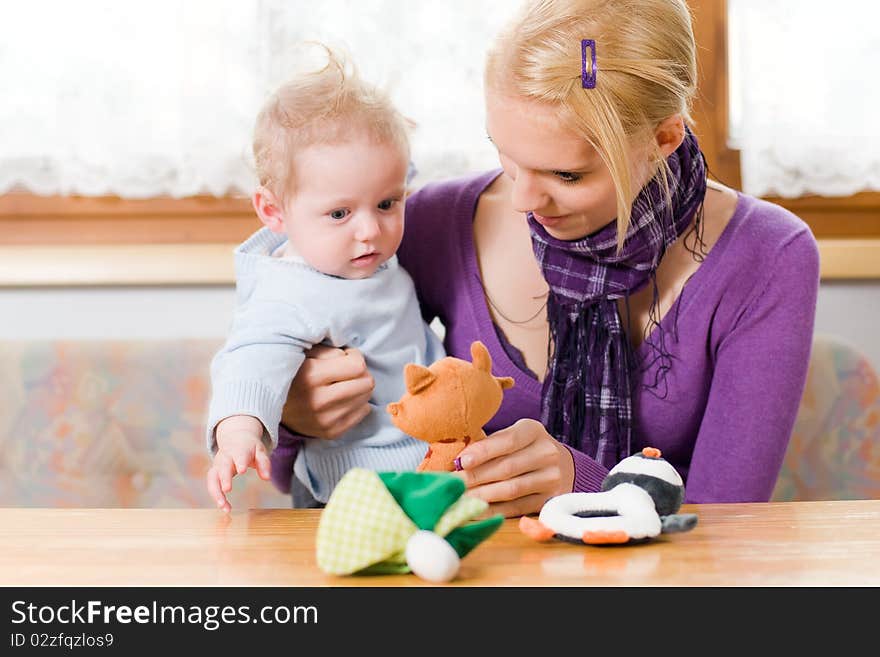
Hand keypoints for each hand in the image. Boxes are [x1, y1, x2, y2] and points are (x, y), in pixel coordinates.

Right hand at [206, 416, 270, 512]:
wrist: (235, 437)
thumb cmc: (249, 447)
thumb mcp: (260, 451)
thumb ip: (264, 463)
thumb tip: (267, 478)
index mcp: (239, 450)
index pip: (239, 455)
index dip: (240, 462)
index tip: (242, 471)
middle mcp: (225, 457)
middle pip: (223, 467)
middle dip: (224, 478)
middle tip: (227, 490)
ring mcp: (218, 465)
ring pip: (213, 478)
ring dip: (216, 492)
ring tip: (223, 507)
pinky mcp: (214, 472)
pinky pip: (212, 485)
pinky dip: (216, 496)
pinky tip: (224, 507)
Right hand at [281, 345, 373, 438]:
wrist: (267, 406)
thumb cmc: (291, 374)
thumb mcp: (305, 353)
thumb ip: (331, 351)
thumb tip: (354, 358)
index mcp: (312, 376)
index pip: (358, 366)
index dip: (355, 357)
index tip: (346, 357)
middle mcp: (319, 401)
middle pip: (367, 384)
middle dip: (361, 373)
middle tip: (347, 371)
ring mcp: (325, 420)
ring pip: (366, 399)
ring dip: (359, 389)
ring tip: (343, 385)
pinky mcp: (330, 432)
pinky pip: (361, 414)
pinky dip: (357, 404)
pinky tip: (343, 399)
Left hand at [455, 419, 573, 517]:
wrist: (561, 466)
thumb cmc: (523, 449)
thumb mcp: (512, 437)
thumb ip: (490, 444)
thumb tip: (457, 462)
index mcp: (533, 431)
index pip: (507, 441)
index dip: (482, 451)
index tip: (460, 461)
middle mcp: (547, 453)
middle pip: (506, 467)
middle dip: (475, 477)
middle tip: (451, 484)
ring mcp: (551, 478)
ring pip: (510, 489)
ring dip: (481, 495)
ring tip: (459, 498)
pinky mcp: (549, 500)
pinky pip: (516, 507)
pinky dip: (493, 510)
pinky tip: (475, 509)